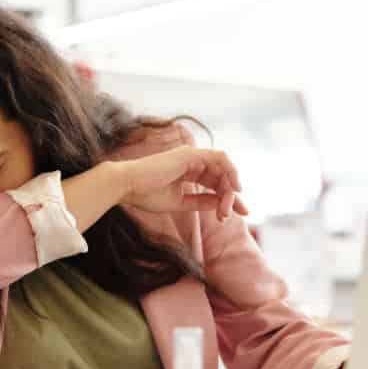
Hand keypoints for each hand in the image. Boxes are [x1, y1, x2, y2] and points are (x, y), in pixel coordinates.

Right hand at [117, 146, 247, 220]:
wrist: (128, 186)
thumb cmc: (146, 194)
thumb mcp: (180, 203)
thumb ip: (201, 202)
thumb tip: (221, 205)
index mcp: (188, 171)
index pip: (216, 182)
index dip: (230, 198)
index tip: (240, 213)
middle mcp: (192, 160)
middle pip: (223, 176)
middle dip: (231, 196)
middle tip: (230, 214)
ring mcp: (192, 155)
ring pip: (224, 168)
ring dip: (230, 188)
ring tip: (228, 206)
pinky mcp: (191, 154)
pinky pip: (220, 159)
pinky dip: (231, 172)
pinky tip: (234, 188)